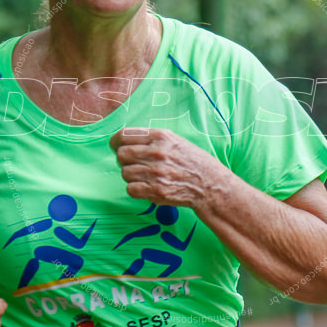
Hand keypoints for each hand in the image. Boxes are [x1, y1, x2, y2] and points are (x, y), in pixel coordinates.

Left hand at [109, 128, 226, 207]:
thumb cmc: (192, 162)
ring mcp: (157, 172)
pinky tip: (147, 187)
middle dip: (123, 160)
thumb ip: (151, 139)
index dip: (116, 142)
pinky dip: (136, 189)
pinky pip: (131, 189)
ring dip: (131, 176)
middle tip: (132, 164)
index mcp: (161, 136)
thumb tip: (124, 141)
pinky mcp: (157, 191)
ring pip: (125, 173)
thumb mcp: (175, 140)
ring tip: (145, 176)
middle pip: (121, 154)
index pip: (124, 135)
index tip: (116, 146)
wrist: (210, 184)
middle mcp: (157, 153)